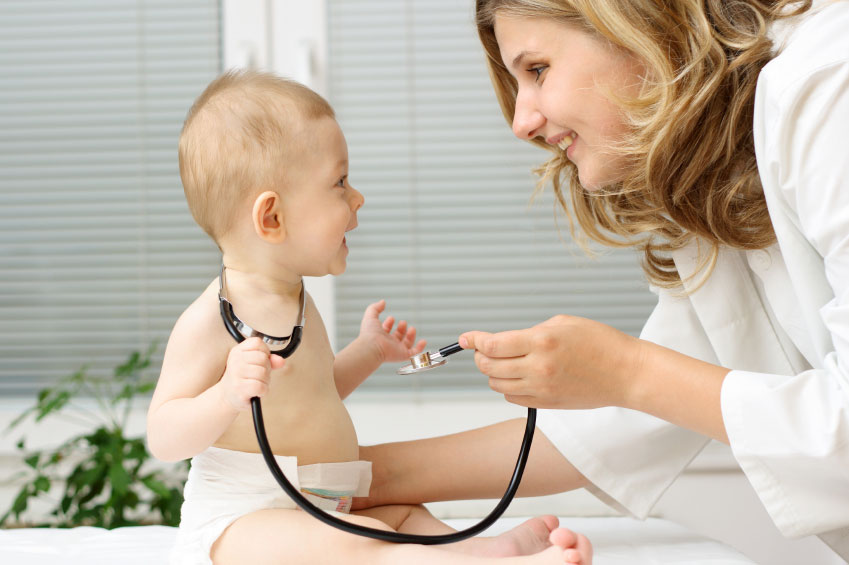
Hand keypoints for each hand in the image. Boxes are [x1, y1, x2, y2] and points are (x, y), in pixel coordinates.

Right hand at [218, 337, 284, 411]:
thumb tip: (281, 361)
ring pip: (263, 372)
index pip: (258, 342)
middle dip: (266, 369)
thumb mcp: (254, 365)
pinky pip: (261, 386)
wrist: (227, 397)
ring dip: (265, 381)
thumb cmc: (243, 379)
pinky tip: (256, 392)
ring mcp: (236, 373)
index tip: (259, 362)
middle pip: (263, 358)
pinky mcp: (239, 387)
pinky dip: (263, 391)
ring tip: (256, 384)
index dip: (264, 352)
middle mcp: (235, 360)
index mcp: (237, 351)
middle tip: (258, 376)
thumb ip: (269, 360)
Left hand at [357, 299, 426, 362]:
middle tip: (402, 322)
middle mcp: (388, 343)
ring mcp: (396, 350)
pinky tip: (423, 341)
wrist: (372, 347)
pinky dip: (420, 348)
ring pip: (406, 344)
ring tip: (412, 328)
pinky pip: (414, 354)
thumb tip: (383, 302)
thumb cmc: (369, 334)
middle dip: (401, 328)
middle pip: (397, 336)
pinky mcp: (402, 355)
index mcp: (379, 336)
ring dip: (410, 335)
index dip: (389, 323)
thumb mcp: (371, 316)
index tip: (391, 318)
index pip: (386, 330)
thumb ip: (375, 308)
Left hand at [459, 315, 638, 409]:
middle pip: (489, 367)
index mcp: (542, 342)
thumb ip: (531, 332)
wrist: (626, 374)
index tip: (466, 338)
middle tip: (482, 348)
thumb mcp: (563, 323)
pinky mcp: (547, 404)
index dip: (474, 340)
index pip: (493, 345)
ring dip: (493, 373)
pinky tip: (517, 376)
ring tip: (502, 362)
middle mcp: (538, 368)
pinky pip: (513, 398)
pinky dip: (508, 387)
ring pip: (497, 385)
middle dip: (480, 356)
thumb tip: (507, 340)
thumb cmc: (601, 343)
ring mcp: (542, 389)